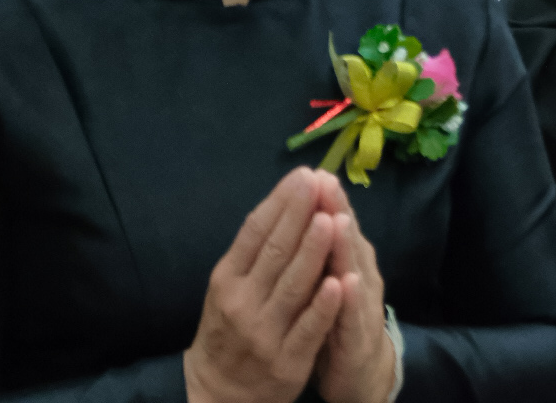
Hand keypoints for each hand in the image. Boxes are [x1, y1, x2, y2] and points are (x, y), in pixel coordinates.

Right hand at [184, 168, 341, 402]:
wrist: (217, 393)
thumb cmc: (228, 327)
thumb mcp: (228, 286)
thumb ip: (252, 250)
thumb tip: (284, 199)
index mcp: (227, 279)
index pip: (254, 233)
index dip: (279, 202)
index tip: (302, 175)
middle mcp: (243, 303)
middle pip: (274, 253)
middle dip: (299, 216)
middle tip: (318, 183)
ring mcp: (264, 334)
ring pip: (293, 287)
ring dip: (313, 251)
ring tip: (330, 219)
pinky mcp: (287, 362)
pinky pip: (308, 330)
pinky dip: (322, 306)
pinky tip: (337, 282)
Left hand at [314, 178, 394, 402]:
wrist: (361, 372)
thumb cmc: (338, 316)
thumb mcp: (326, 277)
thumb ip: (317, 244)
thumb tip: (299, 202)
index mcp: (348, 256)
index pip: (337, 220)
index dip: (326, 197)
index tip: (312, 170)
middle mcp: (360, 272)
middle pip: (347, 237)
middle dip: (335, 209)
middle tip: (325, 181)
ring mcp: (363, 304)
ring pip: (354, 271)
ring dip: (345, 246)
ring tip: (336, 220)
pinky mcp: (360, 338)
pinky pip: (354, 317)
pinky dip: (351, 299)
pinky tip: (347, 282)